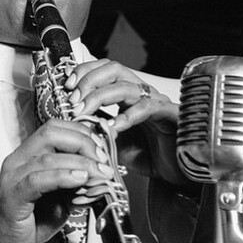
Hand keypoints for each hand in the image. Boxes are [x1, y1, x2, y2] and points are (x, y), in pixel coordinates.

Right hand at [0, 119, 113, 242]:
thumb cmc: (27, 222)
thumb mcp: (58, 199)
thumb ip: (75, 184)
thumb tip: (101, 173)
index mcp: (26, 156)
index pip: (54, 129)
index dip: (81, 133)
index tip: (101, 148)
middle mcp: (17, 161)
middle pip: (51, 134)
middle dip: (83, 143)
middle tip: (103, 160)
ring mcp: (13, 177)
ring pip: (48, 157)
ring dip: (81, 162)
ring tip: (100, 173)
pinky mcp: (13, 196)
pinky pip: (38, 180)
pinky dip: (63, 176)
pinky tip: (80, 179)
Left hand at [64, 59, 191, 187]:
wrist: (177, 173)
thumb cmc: (147, 155)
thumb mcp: (112, 140)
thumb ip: (94, 128)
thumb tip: (69, 120)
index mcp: (127, 94)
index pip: (103, 69)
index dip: (83, 72)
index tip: (65, 87)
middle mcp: (142, 93)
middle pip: (113, 69)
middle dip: (88, 80)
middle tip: (72, 100)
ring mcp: (157, 102)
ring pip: (126, 87)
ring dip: (99, 97)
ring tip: (82, 112)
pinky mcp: (171, 115)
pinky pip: (147, 108)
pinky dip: (126, 116)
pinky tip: (112, 127)